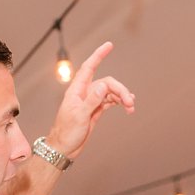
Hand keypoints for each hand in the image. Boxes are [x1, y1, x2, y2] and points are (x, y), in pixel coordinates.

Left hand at [46, 42, 135, 158]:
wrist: (64, 149)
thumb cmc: (67, 132)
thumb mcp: (79, 116)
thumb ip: (91, 100)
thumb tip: (103, 85)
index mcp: (77, 90)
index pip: (89, 68)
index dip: (99, 55)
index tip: (109, 45)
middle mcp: (84, 93)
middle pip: (106, 83)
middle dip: (120, 90)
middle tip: (130, 102)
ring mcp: (90, 102)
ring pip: (110, 93)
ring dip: (122, 98)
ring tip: (130, 108)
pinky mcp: (95, 111)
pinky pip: (110, 101)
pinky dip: (119, 103)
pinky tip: (127, 107)